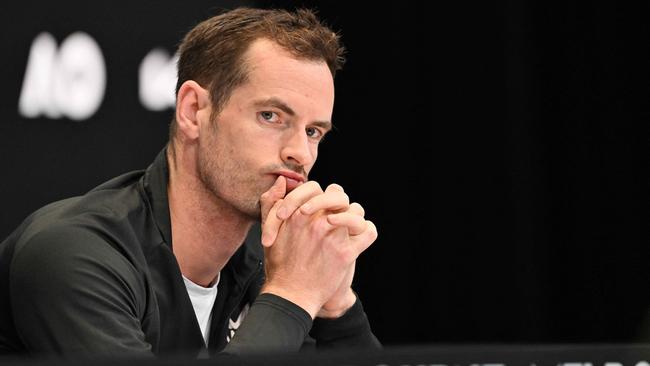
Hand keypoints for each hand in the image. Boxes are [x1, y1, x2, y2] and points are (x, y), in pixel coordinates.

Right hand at [259, 180, 377, 317]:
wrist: (290, 295)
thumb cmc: (279, 264)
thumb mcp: (269, 230)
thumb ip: (272, 203)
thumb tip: (283, 181)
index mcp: (298, 214)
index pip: (315, 188)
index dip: (315, 195)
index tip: (312, 208)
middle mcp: (316, 221)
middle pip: (338, 194)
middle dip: (337, 200)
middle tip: (334, 213)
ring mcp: (333, 236)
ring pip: (355, 211)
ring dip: (353, 216)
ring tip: (347, 226)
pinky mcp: (346, 253)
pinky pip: (368, 232)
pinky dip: (367, 232)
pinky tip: (359, 237)